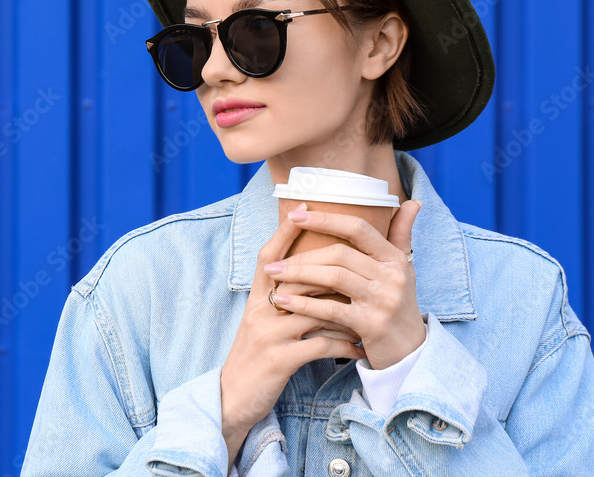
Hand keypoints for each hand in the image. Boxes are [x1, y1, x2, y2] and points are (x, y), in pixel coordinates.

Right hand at [219, 203, 366, 471]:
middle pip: (297, 276)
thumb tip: (311, 277)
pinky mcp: (279, 360)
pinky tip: (360, 348)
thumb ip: (282, 300)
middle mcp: (260, 311)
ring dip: (347, 309)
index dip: (285, 231)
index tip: (305, 206)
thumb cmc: (256, 358)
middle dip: (332, 266)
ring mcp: (269, 334)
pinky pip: (320, 345)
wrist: (232, 398)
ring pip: (315, 309)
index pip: (269, 256)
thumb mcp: (263, 324)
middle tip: (364, 259)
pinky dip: (344, 345)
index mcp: (256, 299)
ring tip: (372, 307)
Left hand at [263, 199, 424, 369]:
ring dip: (299, 274)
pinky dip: (304, 303)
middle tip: (274, 261)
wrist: (411, 353)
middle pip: (340, 253)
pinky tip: (283, 300)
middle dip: (303, 255)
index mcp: (395, 258)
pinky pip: (332, 308)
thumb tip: (412, 201)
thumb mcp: (403, 270)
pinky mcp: (372, 325)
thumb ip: (401, 235)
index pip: (358, 228)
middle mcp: (393, 276)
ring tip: (274, 275)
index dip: (325, 219)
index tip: (293, 214)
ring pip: (334, 277)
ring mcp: (384, 300)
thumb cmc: (398, 305)